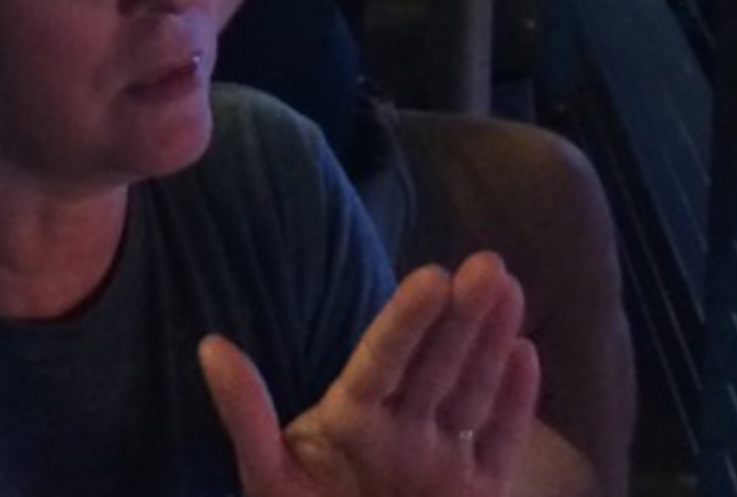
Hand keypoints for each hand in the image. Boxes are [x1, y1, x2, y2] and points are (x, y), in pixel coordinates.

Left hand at [199, 252, 539, 496]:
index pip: (381, 361)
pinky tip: (526, 354)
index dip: (405, 320)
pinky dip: (516, 403)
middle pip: (434, 364)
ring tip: (507, 286)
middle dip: (460, 316)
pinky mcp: (477, 493)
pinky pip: (499, 442)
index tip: (432, 276)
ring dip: (491, 341)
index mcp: (349, 420)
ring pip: (471, 391)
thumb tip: (211, 346)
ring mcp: (441, 460)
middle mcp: (399, 431)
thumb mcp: (267, 477)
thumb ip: (247, 416)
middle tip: (485, 263)